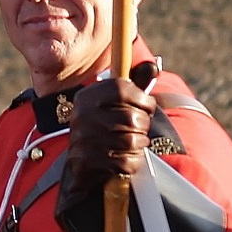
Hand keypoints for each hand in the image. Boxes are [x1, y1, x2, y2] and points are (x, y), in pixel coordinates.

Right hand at [62, 77, 155, 201]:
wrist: (80, 165)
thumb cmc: (104, 129)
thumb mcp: (112, 105)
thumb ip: (132, 87)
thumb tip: (152, 67)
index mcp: (87, 97)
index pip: (122, 89)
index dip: (143, 99)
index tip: (147, 107)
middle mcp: (81, 115)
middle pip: (132, 117)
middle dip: (143, 126)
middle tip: (139, 129)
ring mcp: (83, 139)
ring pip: (131, 140)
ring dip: (139, 144)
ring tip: (133, 144)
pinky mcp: (87, 162)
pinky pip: (125, 160)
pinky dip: (132, 161)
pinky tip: (125, 157)